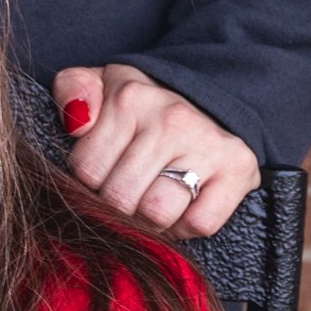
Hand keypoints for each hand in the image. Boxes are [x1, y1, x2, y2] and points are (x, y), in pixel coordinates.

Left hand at [55, 65, 258, 238]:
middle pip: (119, 197)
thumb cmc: (146, 105)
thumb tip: (78, 121)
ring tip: (151, 200)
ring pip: (157, 213)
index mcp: (129, 98)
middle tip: (128, 191)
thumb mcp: (102, 84)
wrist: (213, 102)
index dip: (90, 181)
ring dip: (149, 220)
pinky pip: (199, 223)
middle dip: (118, 205)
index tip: (106, 169)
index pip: (86, 169)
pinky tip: (181, 206)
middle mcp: (170, 120)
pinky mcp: (238, 170)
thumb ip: (73, 89)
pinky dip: (185, 226)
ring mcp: (207, 145)